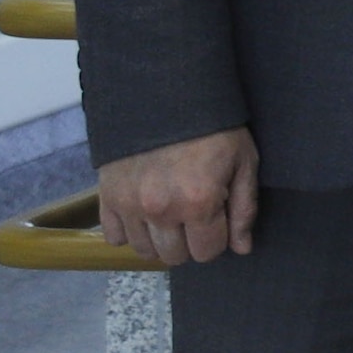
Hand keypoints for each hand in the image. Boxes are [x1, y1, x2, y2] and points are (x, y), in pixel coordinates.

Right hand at [98, 129, 259, 267]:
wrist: (166, 95)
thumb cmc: (214, 128)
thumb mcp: (243, 162)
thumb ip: (244, 209)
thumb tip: (242, 248)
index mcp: (198, 203)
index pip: (206, 252)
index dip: (216, 239)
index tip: (217, 220)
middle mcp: (160, 210)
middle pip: (174, 256)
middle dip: (189, 242)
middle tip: (194, 217)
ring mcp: (129, 205)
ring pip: (144, 250)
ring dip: (159, 239)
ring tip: (170, 213)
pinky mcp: (107, 197)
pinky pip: (114, 237)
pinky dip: (129, 231)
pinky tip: (144, 213)